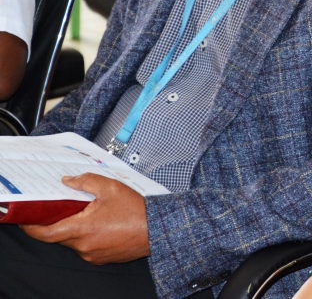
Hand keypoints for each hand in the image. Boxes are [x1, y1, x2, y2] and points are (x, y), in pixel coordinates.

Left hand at [21, 173, 150, 263]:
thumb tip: (69, 181)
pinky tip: (102, 224)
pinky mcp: (102, 258)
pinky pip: (87, 247)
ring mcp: (92, 254)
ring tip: (92, 214)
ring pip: (74, 241)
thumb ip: (86, 181)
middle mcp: (84, 245)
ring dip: (76, 229)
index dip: (32, 227)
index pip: (45, 233)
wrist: (157, 228)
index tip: (27, 220)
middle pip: (59, 235)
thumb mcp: (111, 188)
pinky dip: (88, 236)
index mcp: (82, 228)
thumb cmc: (137, 211)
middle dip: (60, 222)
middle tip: (67, 207)